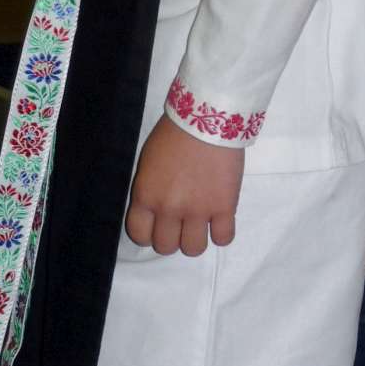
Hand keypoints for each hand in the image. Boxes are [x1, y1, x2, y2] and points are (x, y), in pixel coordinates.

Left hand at [126, 116, 244, 256]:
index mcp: (146, 195)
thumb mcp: (148, 161)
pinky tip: (221, 218)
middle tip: (182, 219)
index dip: (149, 233)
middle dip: (173, 235)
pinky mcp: (224, 207)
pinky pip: (224, 239)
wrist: (208, 116)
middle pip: (166, 247)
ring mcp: (198, 211)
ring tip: (202, 220)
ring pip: (193, 249)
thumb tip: (156, 208)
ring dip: (196, 237)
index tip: (158, 224)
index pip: (140, 235)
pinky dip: (222, 232)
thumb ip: (149, 189)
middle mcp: (169, 209)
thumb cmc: (175, 132)